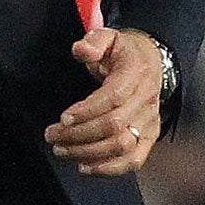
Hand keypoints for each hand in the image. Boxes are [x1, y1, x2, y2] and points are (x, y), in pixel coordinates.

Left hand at [45, 28, 162, 175]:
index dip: (87, 111)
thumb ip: (93, 41)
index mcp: (135, 75)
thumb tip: (81, 50)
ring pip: (123, 146)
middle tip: (52, 135)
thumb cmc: (123, 51)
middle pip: (114, 125)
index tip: (62, 118)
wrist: (152, 61)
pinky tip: (85, 167)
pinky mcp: (149, 136)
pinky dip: (110, 168)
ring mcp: (149, 121)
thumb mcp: (108, 36)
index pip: (113, 98)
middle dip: (79, 134)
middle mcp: (145, 101)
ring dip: (89, 152)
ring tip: (61, 150)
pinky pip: (134, 159)